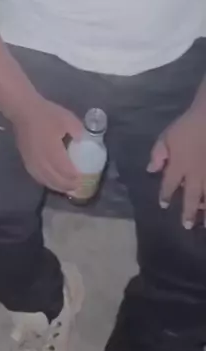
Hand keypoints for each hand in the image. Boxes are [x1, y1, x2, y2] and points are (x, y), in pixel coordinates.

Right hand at [12, 96, 82, 192]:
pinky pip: (37, 177)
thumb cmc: (46, 114)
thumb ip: (78, 132)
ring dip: (57, 186)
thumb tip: (83, 142)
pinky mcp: (26, 160)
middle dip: (68, 185)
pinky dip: (46, 182)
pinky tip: (51, 181)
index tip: (84, 179)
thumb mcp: (67, 119)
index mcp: (53, 151)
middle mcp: (42, 161)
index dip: (75, 178)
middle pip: (56, 180)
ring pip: (46, 181)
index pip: (66, 172)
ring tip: (67, 187)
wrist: (23, 110)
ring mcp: (32, 162)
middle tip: (78, 186)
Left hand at [147, 108, 205, 228]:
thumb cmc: (188, 125)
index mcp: (179, 167)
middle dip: (188, 213)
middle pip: (191, 198)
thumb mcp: (167, 136)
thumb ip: (158, 154)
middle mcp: (195, 176)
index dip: (165, 195)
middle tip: (186, 226)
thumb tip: (151, 169)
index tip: (164, 204)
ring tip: (205, 224)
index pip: (169, 185)